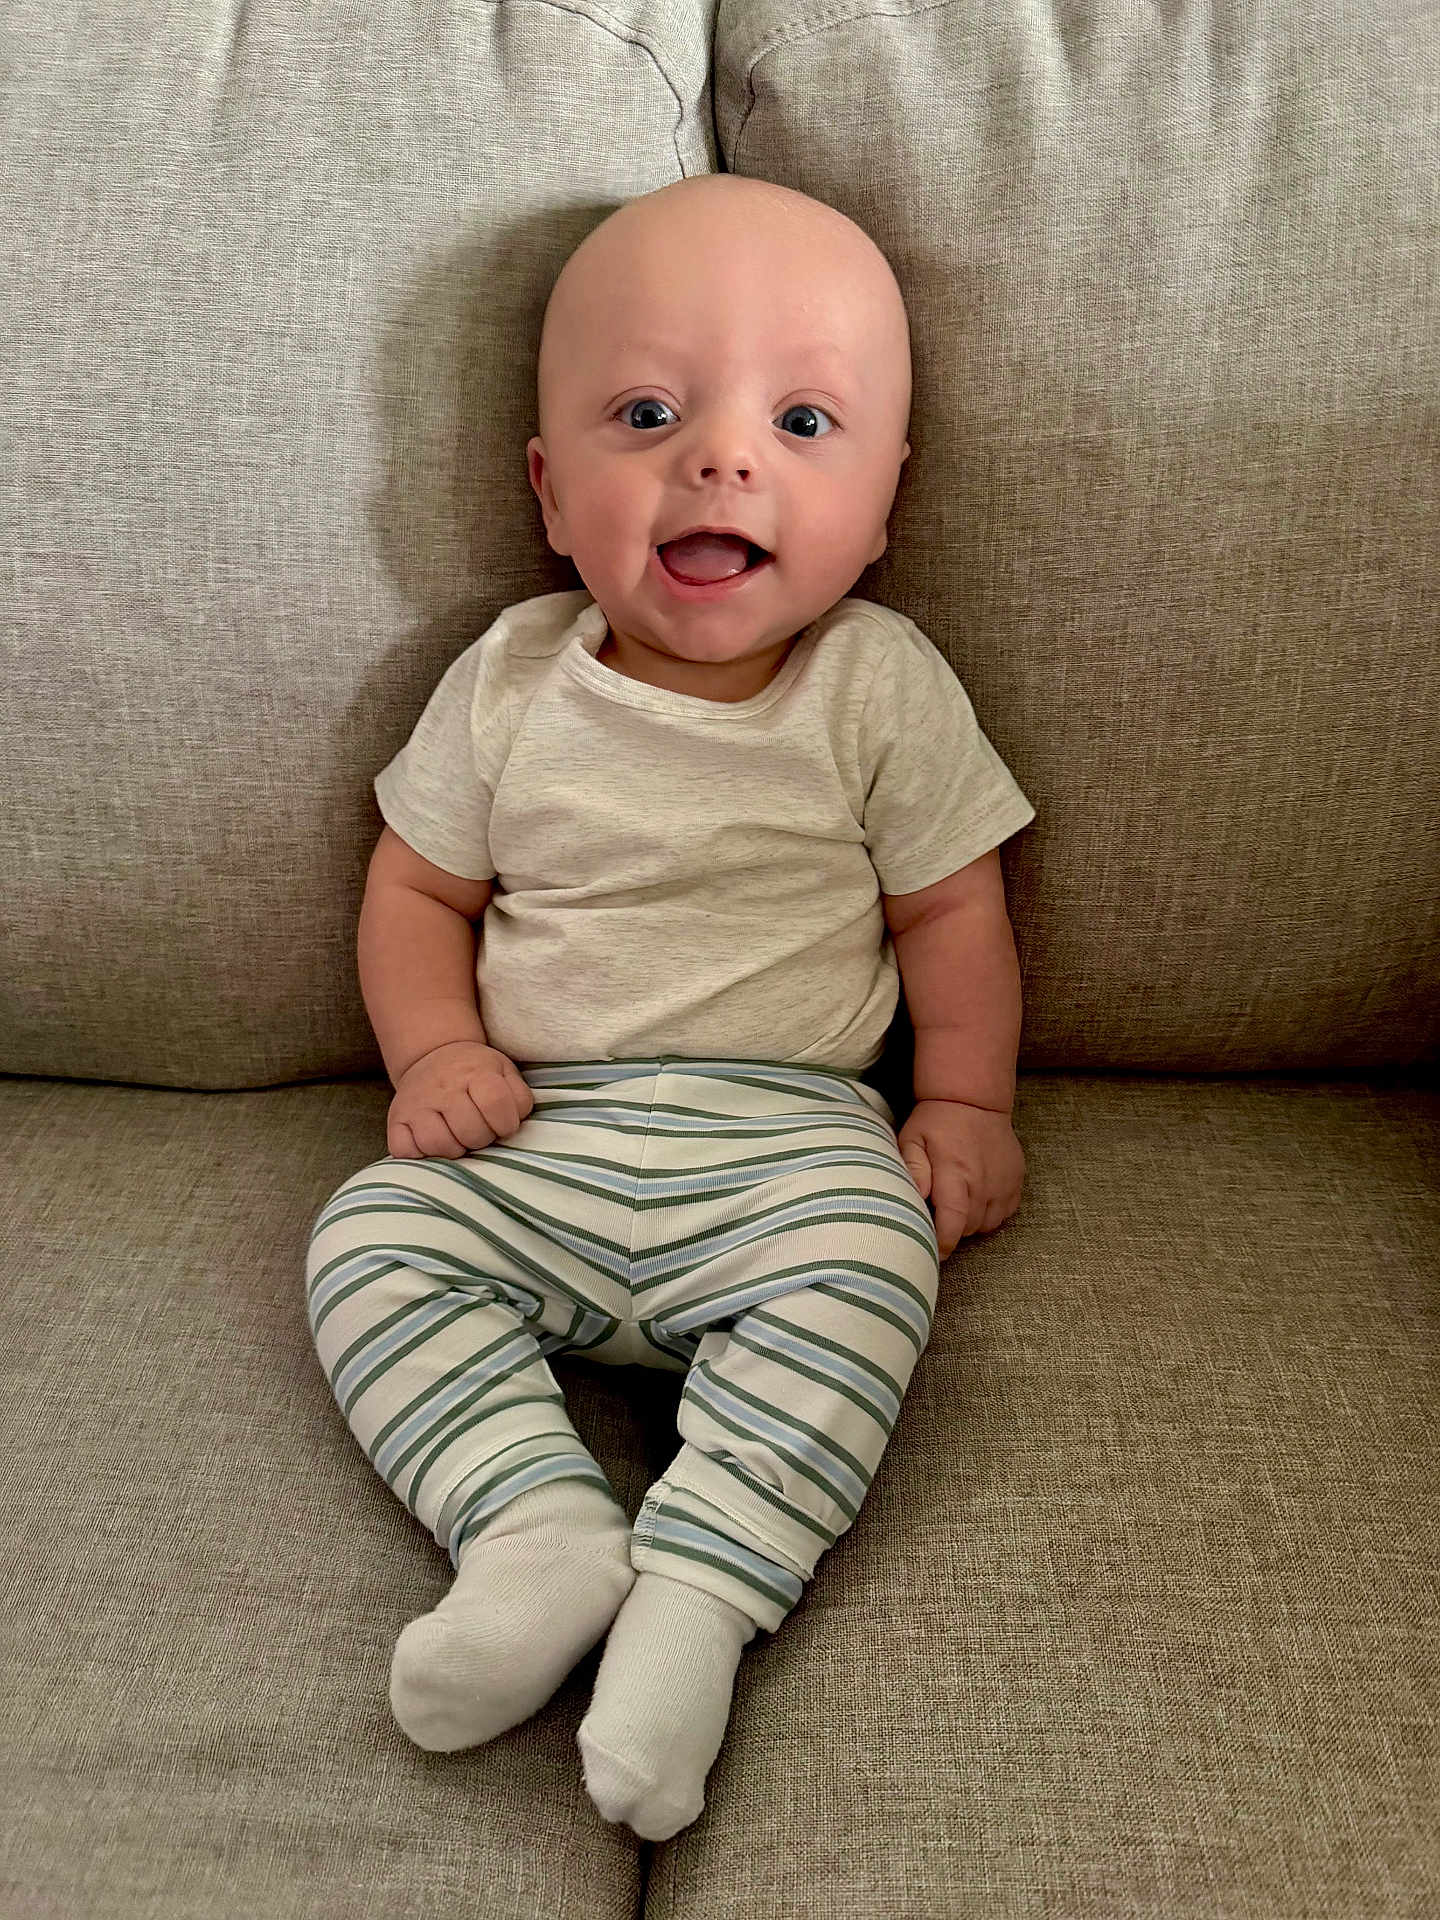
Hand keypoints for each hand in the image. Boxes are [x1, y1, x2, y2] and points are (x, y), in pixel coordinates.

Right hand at [387, 1041, 533, 1158]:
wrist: (433, 1055)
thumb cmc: (476, 1072)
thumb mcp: (504, 1072)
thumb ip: (518, 1098)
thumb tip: (513, 1128)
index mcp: (475, 1072)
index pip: (495, 1104)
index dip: (506, 1124)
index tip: (504, 1126)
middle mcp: (443, 1087)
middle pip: (470, 1131)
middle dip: (481, 1140)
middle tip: (479, 1132)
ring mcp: (416, 1104)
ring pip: (437, 1144)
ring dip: (454, 1151)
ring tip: (458, 1140)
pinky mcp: (396, 1119)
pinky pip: (404, 1151)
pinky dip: (420, 1156)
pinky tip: (432, 1145)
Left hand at [898, 1100, 1023, 1258]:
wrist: (975, 1100)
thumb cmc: (937, 1122)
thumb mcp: (912, 1139)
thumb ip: (913, 1170)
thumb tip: (916, 1198)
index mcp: (955, 1171)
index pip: (953, 1221)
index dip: (943, 1242)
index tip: (933, 1251)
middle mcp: (983, 1180)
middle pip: (968, 1227)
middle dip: (952, 1230)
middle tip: (937, 1216)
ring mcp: (1003, 1181)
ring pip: (987, 1224)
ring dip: (970, 1223)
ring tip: (956, 1205)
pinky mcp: (1016, 1181)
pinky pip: (1004, 1213)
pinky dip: (989, 1213)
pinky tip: (975, 1198)